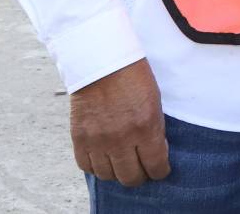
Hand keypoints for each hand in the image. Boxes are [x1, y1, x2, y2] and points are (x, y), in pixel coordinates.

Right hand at [69, 59, 170, 188]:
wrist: (102, 62)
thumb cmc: (133, 78)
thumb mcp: (154, 102)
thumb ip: (154, 130)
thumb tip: (155, 153)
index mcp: (145, 127)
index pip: (155, 166)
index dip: (160, 171)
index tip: (160, 170)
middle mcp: (121, 138)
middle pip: (130, 177)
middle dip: (139, 176)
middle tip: (141, 169)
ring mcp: (98, 140)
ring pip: (108, 175)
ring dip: (117, 172)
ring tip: (122, 163)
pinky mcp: (79, 138)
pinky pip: (86, 166)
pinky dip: (96, 166)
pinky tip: (103, 158)